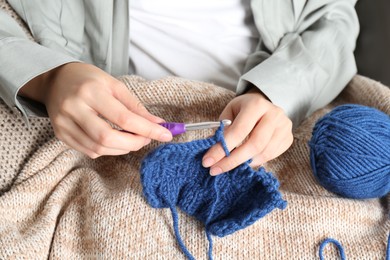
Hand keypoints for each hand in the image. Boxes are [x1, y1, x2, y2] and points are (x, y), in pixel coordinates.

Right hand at [19, 62, 172, 157]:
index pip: (124, 118)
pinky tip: (115, 141)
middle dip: (134, 143)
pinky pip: (89, 151)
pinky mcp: (61, 135)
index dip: (147, 130)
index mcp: (90, 92)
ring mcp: (64, 124)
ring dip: (122, 148)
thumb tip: (157, 123)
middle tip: (147, 138)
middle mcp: (74, 108)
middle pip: (108, 138)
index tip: (165, 135)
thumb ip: (135, 107)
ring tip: (133, 138)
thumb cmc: (88, 80)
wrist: (55, 80)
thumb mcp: (114, 85)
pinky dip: (107, 150)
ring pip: (98, 148)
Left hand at [202, 88, 292, 174]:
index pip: (239, 131)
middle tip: (216, 170)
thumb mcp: (229, 113)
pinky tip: (244, 161)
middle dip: (232, 160)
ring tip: (228, 165)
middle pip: (254, 144)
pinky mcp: (288, 138)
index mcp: (256, 105)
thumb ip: (221, 130)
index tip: (208, 161)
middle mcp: (274, 114)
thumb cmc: (243, 110)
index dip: (222, 148)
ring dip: (244, 163)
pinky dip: (256, 161)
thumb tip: (211, 153)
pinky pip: (272, 156)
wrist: (264, 105)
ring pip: (264, 153)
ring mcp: (284, 127)